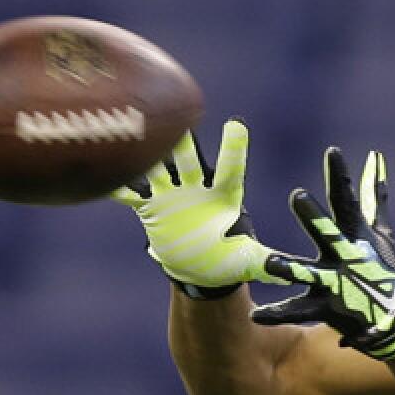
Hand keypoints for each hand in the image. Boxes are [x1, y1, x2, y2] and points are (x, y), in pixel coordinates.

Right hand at [111, 118, 290, 296]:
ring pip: (158, 169)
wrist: (200, 269)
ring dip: (147, 154)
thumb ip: (270, 264)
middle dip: (184, 144)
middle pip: (191, 162)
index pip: (231, 170)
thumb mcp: (250, 262)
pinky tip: (100, 171)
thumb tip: (295, 273)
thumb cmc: (230, 261)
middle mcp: (198, 190)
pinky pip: (130, 194)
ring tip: (135, 130)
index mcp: (225, 198)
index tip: (237, 124)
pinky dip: (116, 186)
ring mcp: (172, 196)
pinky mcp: (151, 208)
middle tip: (179, 121)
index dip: (234, 149)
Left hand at [251, 147, 394, 360]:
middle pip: (327, 233)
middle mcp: (345, 256)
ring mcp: (336, 283)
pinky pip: (297, 310)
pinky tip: (255, 316)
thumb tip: (374, 156)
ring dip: (289, 268)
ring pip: (308, 273)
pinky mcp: (327, 308)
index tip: (332, 152)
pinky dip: (277, 313)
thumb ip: (373, 195)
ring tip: (268, 262)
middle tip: (298, 196)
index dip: (340, 177)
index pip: (346, 200)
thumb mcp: (380, 231)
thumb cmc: (386, 270)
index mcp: (356, 236)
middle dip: (314, 217)